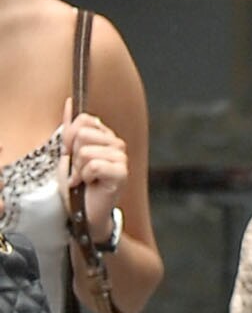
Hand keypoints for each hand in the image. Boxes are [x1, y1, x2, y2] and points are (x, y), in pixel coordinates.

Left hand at [59, 96, 127, 242]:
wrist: (81, 211)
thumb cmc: (77, 184)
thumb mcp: (67, 152)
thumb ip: (70, 127)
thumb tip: (70, 101)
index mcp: (106, 136)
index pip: (85, 119)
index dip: (70, 138)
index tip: (71, 155)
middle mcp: (117, 144)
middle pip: (83, 134)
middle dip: (73, 155)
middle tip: (79, 171)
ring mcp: (121, 159)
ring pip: (86, 151)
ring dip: (79, 169)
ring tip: (84, 179)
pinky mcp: (122, 173)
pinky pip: (94, 165)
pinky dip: (86, 177)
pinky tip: (90, 184)